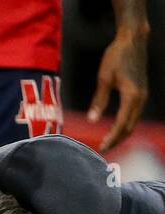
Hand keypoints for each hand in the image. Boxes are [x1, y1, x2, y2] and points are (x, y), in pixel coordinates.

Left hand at [89, 24, 148, 152]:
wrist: (133, 40)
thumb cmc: (116, 56)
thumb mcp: (104, 78)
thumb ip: (99, 100)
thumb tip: (92, 120)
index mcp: (132, 96)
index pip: (122, 124)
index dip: (112, 138)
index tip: (101, 148)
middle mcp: (141, 98)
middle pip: (130, 127)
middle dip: (117, 140)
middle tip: (103, 150)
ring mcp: (143, 95)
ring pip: (134, 121)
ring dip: (122, 134)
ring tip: (108, 143)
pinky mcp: (142, 92)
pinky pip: (134, 114)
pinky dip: (126, 124)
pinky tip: (115, 129)